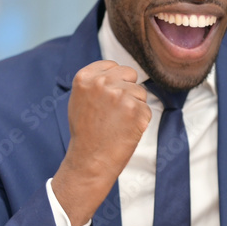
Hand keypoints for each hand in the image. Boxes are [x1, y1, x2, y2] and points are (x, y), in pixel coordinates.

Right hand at [52, 60, 151, 225]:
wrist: (90, 160)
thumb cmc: (86, 132)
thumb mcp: (80, 100)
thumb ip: (95, 82)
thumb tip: (117, 71)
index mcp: (85, 77)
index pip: (112, 65)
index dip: (115, 81)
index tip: (109, 97)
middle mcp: (103, 83)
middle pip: (130, 74)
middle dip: (127, 89)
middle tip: (115, 112)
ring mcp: (120, 95)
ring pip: (140, 92)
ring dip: (134, 107)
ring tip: (118, 123)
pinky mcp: (136, 110)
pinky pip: (146, 109)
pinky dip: (140, 121)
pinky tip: (126, 130)